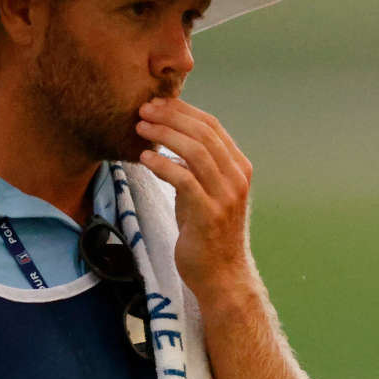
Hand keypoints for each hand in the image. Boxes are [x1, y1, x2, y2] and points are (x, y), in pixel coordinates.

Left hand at [134, 98, 261, 307]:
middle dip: (170, 116)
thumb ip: (197, 168)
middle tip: (143, 110)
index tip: (157, 104)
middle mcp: (237, 178)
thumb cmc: (208, 233)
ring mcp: (226, 195)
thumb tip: (170, 139)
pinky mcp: (209, 213)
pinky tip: (144, 159)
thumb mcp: (206, 193)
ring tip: (139, 129)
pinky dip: (162, 164)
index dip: (183, 110)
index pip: (212, 126)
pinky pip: (184, 179)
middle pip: (203, 132)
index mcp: (239, 167)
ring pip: (195, 151)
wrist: (221, 275)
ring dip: (163, 135)